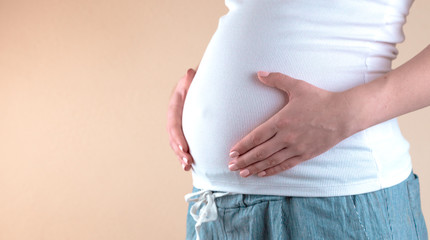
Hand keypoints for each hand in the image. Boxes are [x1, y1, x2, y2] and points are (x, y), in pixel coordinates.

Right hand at [167, 67, 197, 170]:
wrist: (198, 82)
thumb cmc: (197, 81)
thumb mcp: (193, 79)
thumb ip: (191, 79)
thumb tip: (190, 73)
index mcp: (175, 106)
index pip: (174, 124)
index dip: (178, 137)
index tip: (185, 148)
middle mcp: (174, 117)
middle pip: (174, 137)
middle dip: (180, 151)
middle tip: (188, 161)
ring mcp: (179, 124)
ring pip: (176, 143)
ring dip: (181, 156)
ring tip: (188, 167)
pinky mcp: (185, 130)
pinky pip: (182, 144)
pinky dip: (184, 155)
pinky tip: (189, 166)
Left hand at [227, 71, 352, 177]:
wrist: (343, 114)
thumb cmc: (320, 99)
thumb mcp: (297, 86)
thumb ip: (276, 80)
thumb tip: (259, 73)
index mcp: (281, 121)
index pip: (256, 136)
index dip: (243, 145)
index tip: (232, 151)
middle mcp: (286, 137)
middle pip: (260, 152)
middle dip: (244, 160)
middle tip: (230, 166)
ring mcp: (296, 148)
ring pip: (270, 161)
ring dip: (255, 168)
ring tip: (242, 173)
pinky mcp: (305, 155)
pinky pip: (285, 165)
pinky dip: (272, 170)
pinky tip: (262, 173)